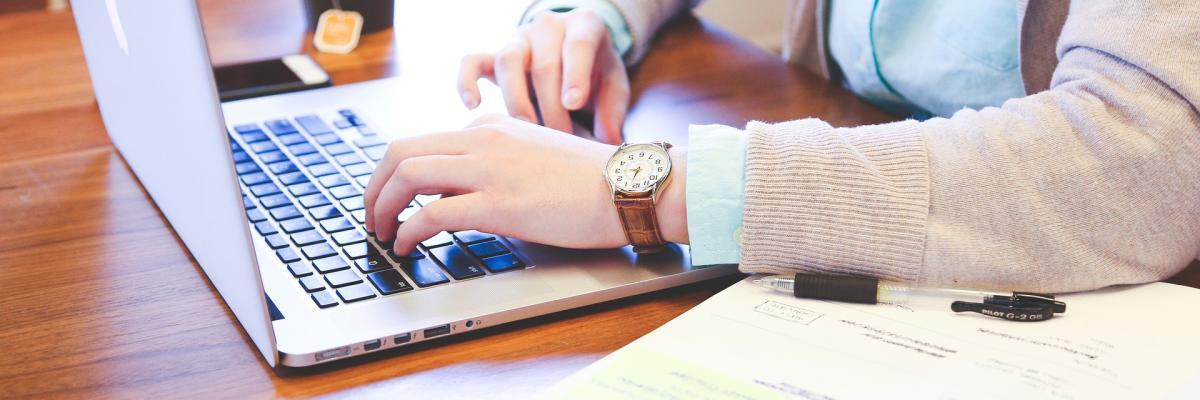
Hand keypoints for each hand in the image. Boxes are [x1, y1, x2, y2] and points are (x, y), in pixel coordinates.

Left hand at [363, 114, 687, 253]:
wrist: (627, 186)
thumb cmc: (589, 181)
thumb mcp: (532, 156)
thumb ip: (495, 164)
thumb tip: (457, 193)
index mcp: (490, 128)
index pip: (422, 142)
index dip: (393, 174)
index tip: (388, 198)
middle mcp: (483, 140)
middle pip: (400, 152)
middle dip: (374, 187)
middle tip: (371, 216)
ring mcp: (489, 170)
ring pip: (408, 175)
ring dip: (382, 207)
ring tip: (382, 233)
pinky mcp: (499, 204)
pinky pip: (432, 213)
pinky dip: (408, 231)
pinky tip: (407, 246)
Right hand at [457, 8, 629, 143]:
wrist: (574, 55)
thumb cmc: (596, 73)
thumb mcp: (613, 86)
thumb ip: (613, 112)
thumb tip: (608, 143)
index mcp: (584, 26)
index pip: (578, 45)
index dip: (575, 75)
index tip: (573, 104)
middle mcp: (548, 26)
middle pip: (543, 64)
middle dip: (551, 107)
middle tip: (560, 139)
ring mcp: (518, 39)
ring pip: (508, 61)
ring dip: (517, 101)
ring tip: (528, 132)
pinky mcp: (494, 55)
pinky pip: (472, 61)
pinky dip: (467, 81)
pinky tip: (473, 105)